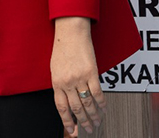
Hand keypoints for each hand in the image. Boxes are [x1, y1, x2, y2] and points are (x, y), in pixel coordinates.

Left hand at [51, 17, 104, 135]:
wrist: (71, 31)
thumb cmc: (62, 47)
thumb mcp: (55, 68)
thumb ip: (60, 84)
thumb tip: (66, 98)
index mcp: (57, 82)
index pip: (62, 108)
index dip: (68, 121)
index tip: (73, 130)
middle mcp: (67, 82)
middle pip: (76, 108)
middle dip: (83, 121)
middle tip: (89, 129)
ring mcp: (80, 78)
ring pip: (88, 103)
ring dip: (93, 115)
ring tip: (97, 122)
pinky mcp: (91, 72)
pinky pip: (97, 92)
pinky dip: (101, 102)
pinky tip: (103, 108)